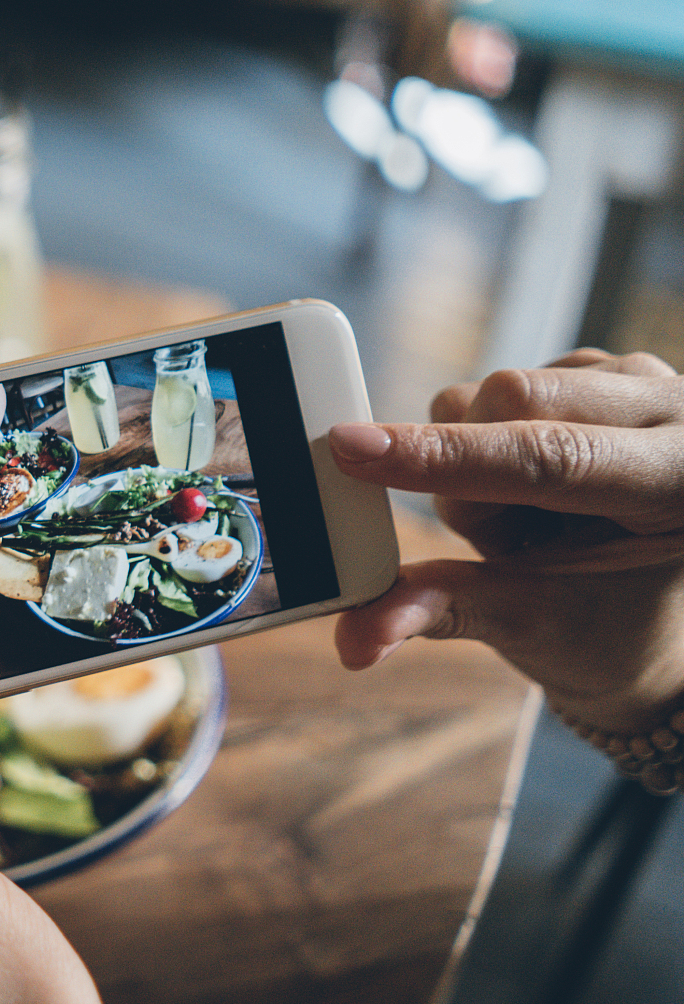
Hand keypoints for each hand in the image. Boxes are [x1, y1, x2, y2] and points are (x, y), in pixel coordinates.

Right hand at [328, 350, 683, 734]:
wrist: (653, 609)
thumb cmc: (610, 625)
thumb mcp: (538, 623)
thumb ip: (445, 611)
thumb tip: (355, 636)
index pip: (550, 458)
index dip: (445, 456)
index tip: (352, 450)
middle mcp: (672, 409)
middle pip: (509, 402)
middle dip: (467, 479)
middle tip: (503, 544)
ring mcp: (631, 376)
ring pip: (484, 396)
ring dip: (470, 468)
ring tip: (528, 522)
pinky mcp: (589, 367)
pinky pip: (484, 394)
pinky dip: (477, 446)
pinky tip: (529, 488)